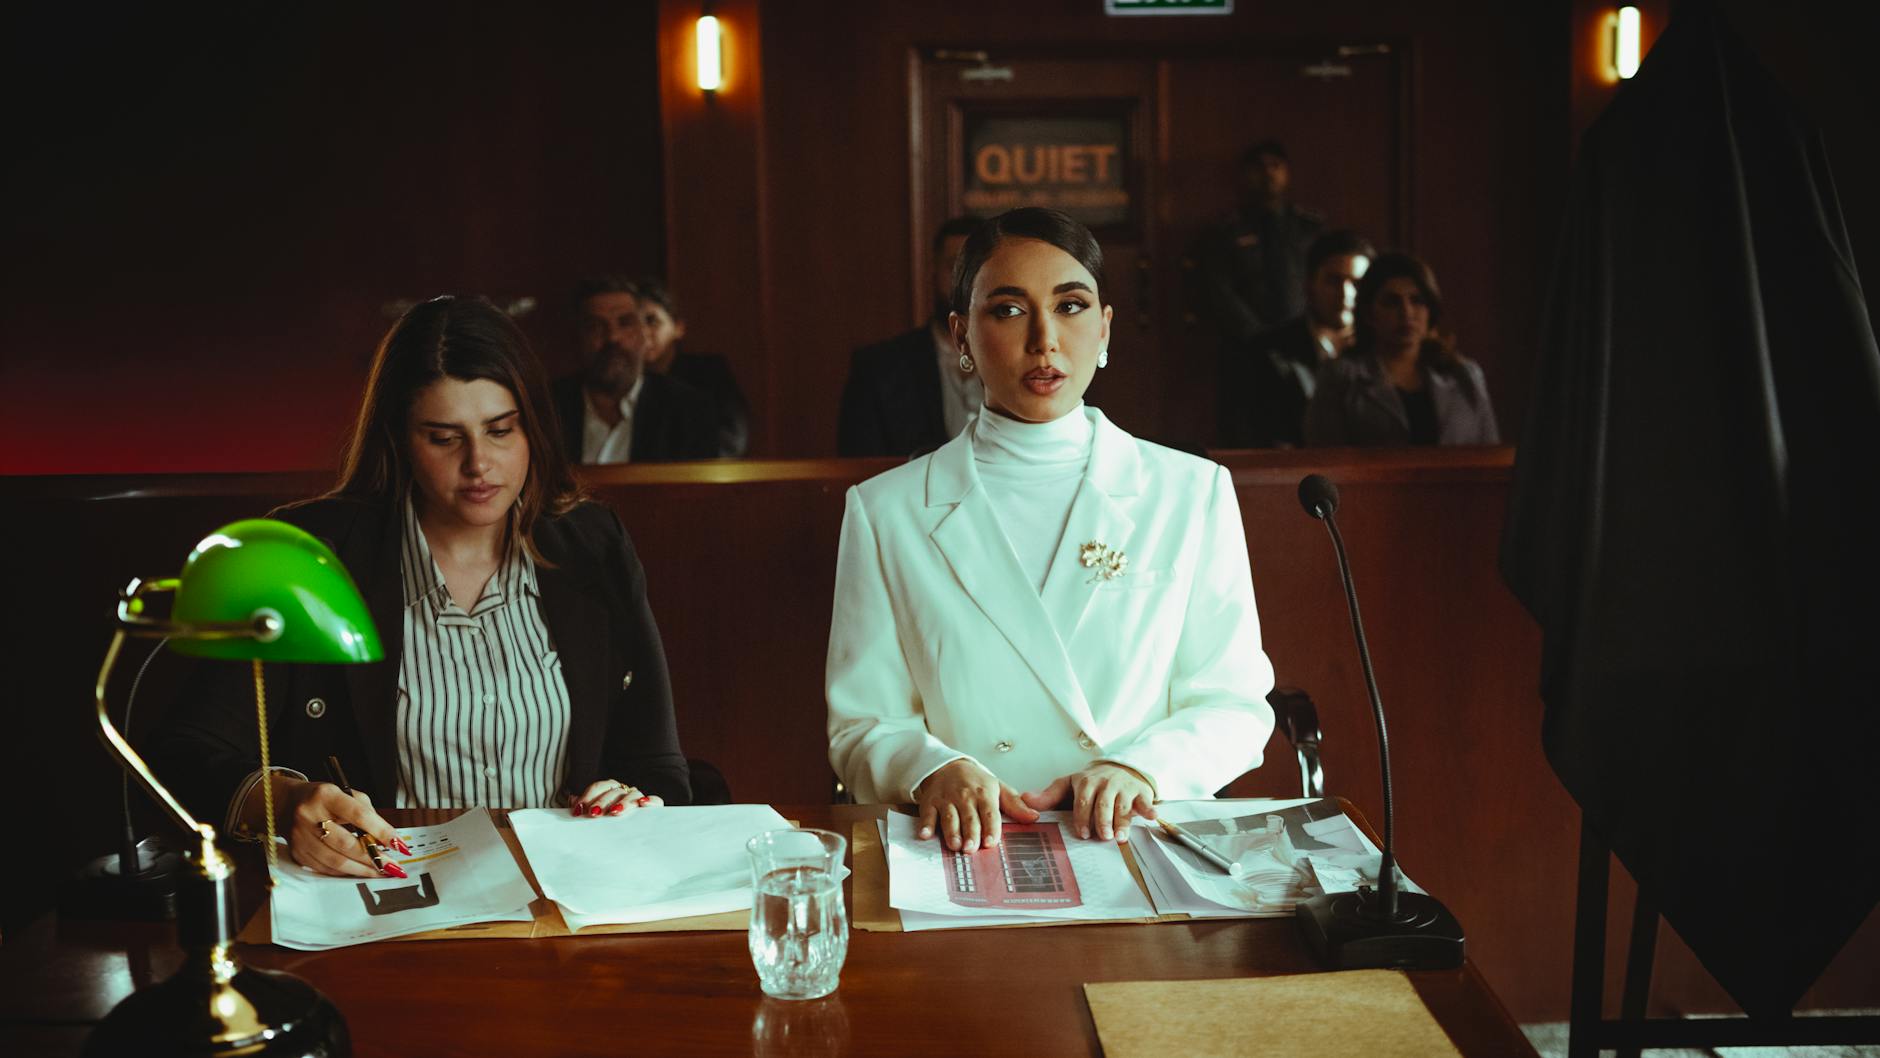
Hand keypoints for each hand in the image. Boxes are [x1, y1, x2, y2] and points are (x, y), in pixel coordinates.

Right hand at [271, 776, 405, 877]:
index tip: (399, 844)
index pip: (358, 815)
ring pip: (336, 861)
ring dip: (362, 870)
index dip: (381, 831)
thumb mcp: (347, 794)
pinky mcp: (298, 853)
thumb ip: (368, 813)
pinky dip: (346, 872)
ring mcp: (301, 837)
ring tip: (381, 872)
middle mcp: (310, 816)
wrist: (286, 805)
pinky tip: (360, 872)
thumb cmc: (324, 799)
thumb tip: (387, 839)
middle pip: (346, 843)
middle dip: (374, 857)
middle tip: (393, 866)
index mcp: (326, 796)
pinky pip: (326, 868)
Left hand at [569, 779, 662, 817]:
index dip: (587, 796)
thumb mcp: (594, 816)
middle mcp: (624, 791)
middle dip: (602, 802)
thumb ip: (584, 807)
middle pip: (614, 791)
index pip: (599, 787)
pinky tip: (644, 803)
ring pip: (632, 796)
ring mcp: (639, 798)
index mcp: (609, 790)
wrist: (630, 842)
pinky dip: (651, 801)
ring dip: (623, 803)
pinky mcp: (653, 807)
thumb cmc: (608, 825)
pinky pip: (656, 801)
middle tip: (593, 813)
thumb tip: (572, 799)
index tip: (578, 810)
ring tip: (615, 812)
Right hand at [914, 759, 1037, 851]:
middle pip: (969, 818)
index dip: (990, 828)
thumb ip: (1015, 805)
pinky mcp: (930, 802)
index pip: (989, 813)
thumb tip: (1034, 817)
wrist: (948, 766)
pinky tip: (925, 835)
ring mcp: (946, 800)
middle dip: (970, 834)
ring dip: (951, 832)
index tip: (990, 842)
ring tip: (955, 846)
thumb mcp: (998, 788)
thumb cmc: (975, 782)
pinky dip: (925, 825)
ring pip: (949, 817)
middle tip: (971, 849)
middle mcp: (965, 797)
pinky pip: (927, 814)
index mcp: (984, 794)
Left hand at [1021, 763, 1156, 842]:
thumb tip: (1024, 800)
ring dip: (1123, 822)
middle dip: (1103, 821)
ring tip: (1120, 838)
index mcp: (1087, 783)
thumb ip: (1049, 796)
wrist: (1119, 768)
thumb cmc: (1091, 783)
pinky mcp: (1141, 792)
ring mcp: (1125, 788)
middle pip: (1104, 804)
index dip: (1083, 818)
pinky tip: (1152, 817)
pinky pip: (1146, 801)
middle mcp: (1106, 784)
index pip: (1083, 801)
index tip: (1082, 834)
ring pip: (1124, 806)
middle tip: (1102, 837)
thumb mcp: (1069, 786)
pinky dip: (1150, 809)